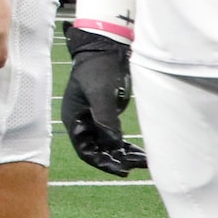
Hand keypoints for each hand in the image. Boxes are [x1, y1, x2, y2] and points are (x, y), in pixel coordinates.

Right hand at [61, 27, 148, 175]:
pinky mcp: (107, 114)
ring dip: (124, 154)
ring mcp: (95, 118)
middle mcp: (83, 122)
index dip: (102, 162)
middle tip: (137, 166)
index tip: (121, 170)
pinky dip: (126, 144)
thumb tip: (114, 144)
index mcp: (74, 119)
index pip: (85, 150)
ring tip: (143, 161)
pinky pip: (116, 135)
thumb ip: (105, 119)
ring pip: (108, 144)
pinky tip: (140, 151)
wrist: (106, 48)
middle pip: (97, 150)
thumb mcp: (100, 93)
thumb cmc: (98, 69)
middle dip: (116, 159)